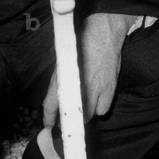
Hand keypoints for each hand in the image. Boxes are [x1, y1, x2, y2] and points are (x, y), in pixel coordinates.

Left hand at [42, 12, 135, 126]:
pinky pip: (103, 110)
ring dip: (86, 114)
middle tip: (69, 116)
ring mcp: (95, 89)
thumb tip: (54, 102)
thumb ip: (58, 83)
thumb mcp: (63, 63)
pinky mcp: (110, 88)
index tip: (49, 125)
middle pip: (72, 117)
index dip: (49, 118)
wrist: (103, 33)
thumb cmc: (82, 45)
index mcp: (63, 78)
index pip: (51, 106)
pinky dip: (100, 107)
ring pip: (88, 116)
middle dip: (69, 120)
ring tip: (86, 105)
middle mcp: (78, 86)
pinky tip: (99, 98)